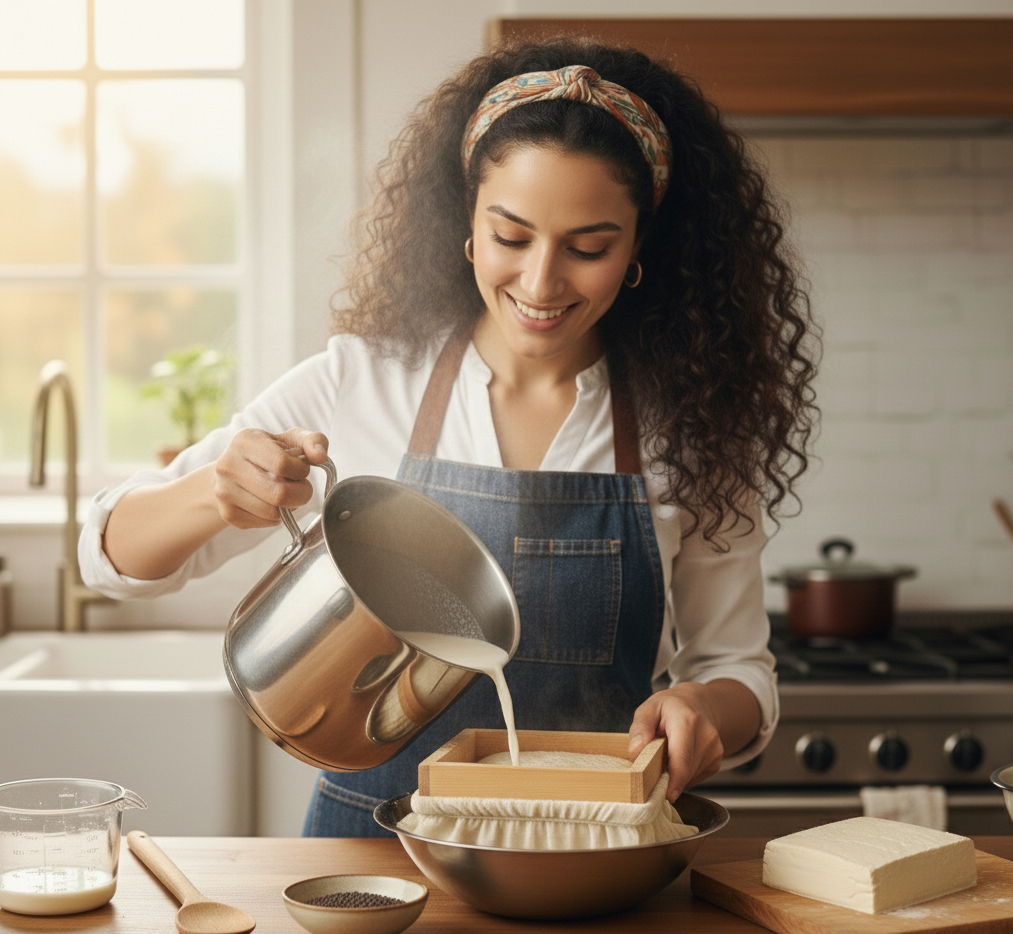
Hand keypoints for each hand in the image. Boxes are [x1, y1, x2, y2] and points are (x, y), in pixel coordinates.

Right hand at [213, 427, 328, 528]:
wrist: (232, 471)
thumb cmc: (267, 453)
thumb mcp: (290, 439)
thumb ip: (312, 440)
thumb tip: (320, 456)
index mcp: (245, 441)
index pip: (282, 464)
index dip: (300, 471)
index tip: (301, 469)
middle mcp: (228, 466)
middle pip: (279, 494)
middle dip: (301, 493)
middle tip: (301, 486)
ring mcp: (224, 491)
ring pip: (273, 513)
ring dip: (289, 506)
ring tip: (285, 492)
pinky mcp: (227, 513)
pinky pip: (264, 523)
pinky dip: (276, 517)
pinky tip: (271, 502)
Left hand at [627, 682, 727, 801]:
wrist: (697, 703)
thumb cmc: (669, 707)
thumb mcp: (649, 708)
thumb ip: (640, 727)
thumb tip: (636, 750)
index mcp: (688, 721)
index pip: (682, 757)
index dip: (674, 780)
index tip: (664, 796)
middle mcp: (707, 736)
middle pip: (685, 771)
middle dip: (666, 777)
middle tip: (651, 769)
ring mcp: (715, 750)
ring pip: (690, 777)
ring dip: (674, 776)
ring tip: (666, 757)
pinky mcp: (716, 762)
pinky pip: (695, 778)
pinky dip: (683, 775)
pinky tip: (677, 760)